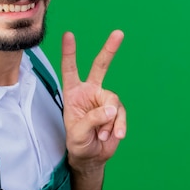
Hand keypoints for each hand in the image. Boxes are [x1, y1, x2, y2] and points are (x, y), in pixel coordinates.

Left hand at [61, 30, 125, 171]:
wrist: (91, 157)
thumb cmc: (78, 142)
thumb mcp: (77, 133)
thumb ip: (92, 119)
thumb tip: (111, 108)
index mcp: (73, 93)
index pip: (69, 70)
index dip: (69, 53)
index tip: (69, 34)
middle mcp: (89, 92)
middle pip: (100, 67)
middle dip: (109, 50)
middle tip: (119, 33)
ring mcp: (104, 100)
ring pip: (113, 102)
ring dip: (109, 121)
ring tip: (101, 135)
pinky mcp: (117, 111)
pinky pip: (121, 115)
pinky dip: (119, 126)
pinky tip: (116, 135)